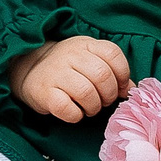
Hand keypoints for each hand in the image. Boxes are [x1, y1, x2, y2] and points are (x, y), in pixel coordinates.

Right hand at [7, 36, 131, 122]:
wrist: (29, 70)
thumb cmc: (67, 68)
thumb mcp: (89, 60)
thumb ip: (111, 71)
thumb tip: (132, 89)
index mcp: (85, 44)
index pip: (113, 55)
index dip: (122, 75)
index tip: (120, 88)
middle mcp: (70, 55)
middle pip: (103, 76)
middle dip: (109, 95)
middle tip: (103, 101)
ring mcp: (56, 73)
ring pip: (87, 94)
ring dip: (94, 107)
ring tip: (89, 108)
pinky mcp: (44, 92)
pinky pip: (68, 109)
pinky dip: (76, 115)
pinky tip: (74, 112)